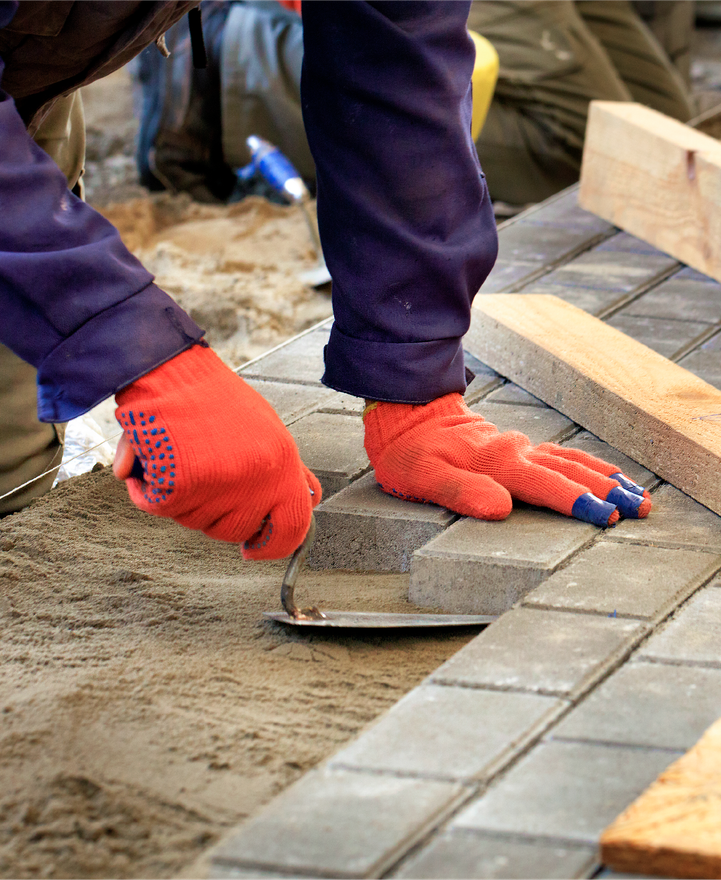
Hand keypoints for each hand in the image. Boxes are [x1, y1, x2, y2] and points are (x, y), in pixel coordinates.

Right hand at [113, 344, 320, 558]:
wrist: (168, 366)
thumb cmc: (213, 395)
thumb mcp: (267, 429)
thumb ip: (286, 469)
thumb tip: (309, 500)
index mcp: (282, 462)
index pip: (293, 525)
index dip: (275, 545)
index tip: (256, 550)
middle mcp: (256, 478)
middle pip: (235, 530)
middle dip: (214, 515)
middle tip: (199, 478)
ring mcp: (219, 485)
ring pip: (194, 522)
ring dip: (179, 499)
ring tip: (177, 454)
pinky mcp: (180, 486)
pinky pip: (158, 507)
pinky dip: (145, 489)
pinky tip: (149, 458)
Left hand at [363, 393, 649, 526]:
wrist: (405, 413)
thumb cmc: (409, 451)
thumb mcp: (422, 475)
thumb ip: (462, 491)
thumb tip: (501, 508)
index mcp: (497, 463)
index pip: (546, 486)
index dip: (577, 502)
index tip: (608, 516)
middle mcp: (515, 452)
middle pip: (570, 473)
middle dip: (607, 491)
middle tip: (641, 509)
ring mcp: (518, 447)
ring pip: (572, 462)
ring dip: (605, 478)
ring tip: (637, 494)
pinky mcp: (516, 447)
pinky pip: (561, 455)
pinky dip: (588, 465)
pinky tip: (603, 473)